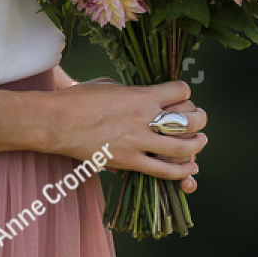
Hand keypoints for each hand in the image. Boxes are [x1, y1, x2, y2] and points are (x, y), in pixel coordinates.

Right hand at [45, 79, 206, 191]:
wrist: (57, 122)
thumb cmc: (79, 99)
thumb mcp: (110, 85)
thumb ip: (133, 92)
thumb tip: (146, 96)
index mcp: (141, 95)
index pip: (181, 91)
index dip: (185, 93)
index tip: (181, 97)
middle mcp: (145, 118)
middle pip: (189, 119)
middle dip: (200, 119)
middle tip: (199, 120)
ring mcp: (138, 142)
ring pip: (182, 147)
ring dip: (197, 145)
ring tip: (200, 141)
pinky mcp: (130, 161)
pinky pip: (164, 170)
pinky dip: (182, 171)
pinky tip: (189, 168)